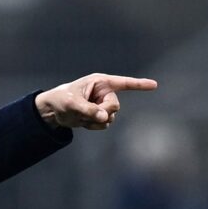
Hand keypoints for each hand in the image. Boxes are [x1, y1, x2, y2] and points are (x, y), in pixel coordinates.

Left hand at [35, 73, 157, 130]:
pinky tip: (83, 122)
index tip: (154, 85)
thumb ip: (89, 110)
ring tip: (81, 116)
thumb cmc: (61, 100)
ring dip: (96, 121)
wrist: (52, 111)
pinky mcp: (99, 115)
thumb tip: (105, 117)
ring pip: (111, 117)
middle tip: (88, 113)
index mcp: (100, 82)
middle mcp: (104, 92)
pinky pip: (105, 124)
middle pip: (115, 106)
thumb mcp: (72, 104)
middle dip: (103, 112)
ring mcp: (102, 104)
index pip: (124, 83)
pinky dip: (94, 126)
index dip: (139, 84)